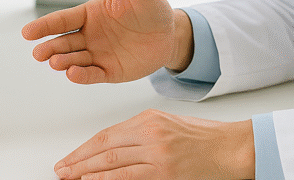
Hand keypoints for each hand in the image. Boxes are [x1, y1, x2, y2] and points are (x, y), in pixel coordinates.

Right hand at [21, 0, 190, 83]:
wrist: (171, 32)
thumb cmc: (150, 6)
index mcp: (90, 14)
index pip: (62, 20)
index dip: (45, 26)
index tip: (28, 33)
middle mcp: (90, 35)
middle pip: (64, 43)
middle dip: (50, 48)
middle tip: (38, 53)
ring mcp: (99, 54)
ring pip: (74, 60)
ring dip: (63, 62)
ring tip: (56, 62)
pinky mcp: (111, 71)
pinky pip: (93, 75)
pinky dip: (82, 75)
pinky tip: (73, 73)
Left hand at [54, 109, 254, 179]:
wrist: (232, 148)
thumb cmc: (204, 138)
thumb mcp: (167, 124)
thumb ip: (139, 134)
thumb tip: (110, 150)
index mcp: (148, 119)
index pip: (106, 135)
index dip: (84, 148)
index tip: (69, 158)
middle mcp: (149, 133)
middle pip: (104, 148)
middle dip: (78, 161)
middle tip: (61, 169)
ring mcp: (157, 154)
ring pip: (111, 163)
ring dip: (86, 172)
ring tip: (69, 178)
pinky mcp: (165, 172)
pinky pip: (128, 177)